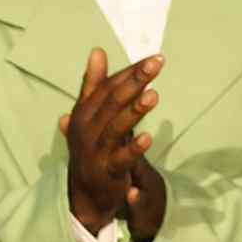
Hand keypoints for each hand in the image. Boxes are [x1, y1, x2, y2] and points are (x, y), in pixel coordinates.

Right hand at [58, 49, 162, 233]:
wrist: (85, 190)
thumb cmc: (92, 145)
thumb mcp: (91, 114)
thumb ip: (95, 84)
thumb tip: (97, 51)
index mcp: (85, 112)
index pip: (109, 87)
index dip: (131, 72)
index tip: (155, 58)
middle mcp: (87, 128)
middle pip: (113, 101)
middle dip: (135, 81)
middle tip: (157, 63)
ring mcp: (96, 149)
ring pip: (116, 127)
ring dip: (134, 111)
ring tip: (153, 95)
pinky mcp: (107, 170)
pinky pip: (121, 158)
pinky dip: (134, 150)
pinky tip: (148, 138)